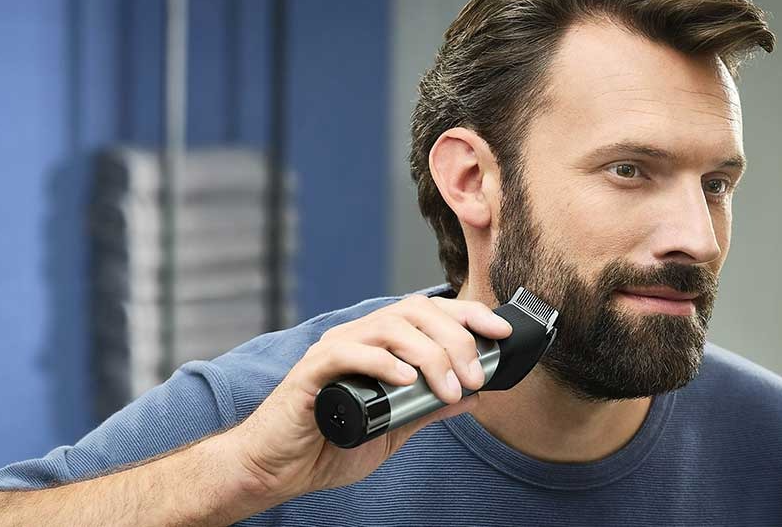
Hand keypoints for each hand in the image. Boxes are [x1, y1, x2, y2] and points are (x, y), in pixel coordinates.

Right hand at [225, 294, 512, 501]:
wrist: (279, 469)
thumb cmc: (332, 444)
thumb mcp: (396, 427)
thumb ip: (430, 407)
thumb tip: (475, 395)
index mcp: (382, 345)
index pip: (431, 313)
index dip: (468, 316)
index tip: (501, 332)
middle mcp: (360, 337)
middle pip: (416, 312)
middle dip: (455, 340)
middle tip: (472, 378)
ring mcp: (335, 350)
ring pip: (389, 327)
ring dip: (428, 354)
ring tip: (447, 386)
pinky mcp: (312, 371)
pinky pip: (348, 353)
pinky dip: (381, 362)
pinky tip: (404, 379)